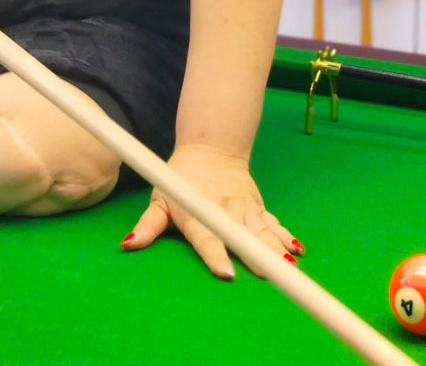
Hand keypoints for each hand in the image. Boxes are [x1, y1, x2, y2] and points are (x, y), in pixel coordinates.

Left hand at [122, 143, 302, 279]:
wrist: (211, 148)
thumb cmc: (180, 179)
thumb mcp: (159, 199)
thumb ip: (147, 226)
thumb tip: (127, 246)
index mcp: (199, 214)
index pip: (208, 237)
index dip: (216, 254)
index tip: (227, 272)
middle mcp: (226, 212)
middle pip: (243, 237)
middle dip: (257, 256)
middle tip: (268, 276)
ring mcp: (245, 209)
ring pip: (264, 231)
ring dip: (276, 248)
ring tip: (289, 268)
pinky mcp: (258, 207)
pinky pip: (274, 224)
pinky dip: (286, 237)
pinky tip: (298, 252)